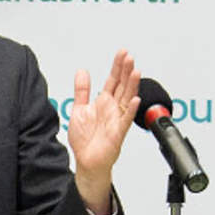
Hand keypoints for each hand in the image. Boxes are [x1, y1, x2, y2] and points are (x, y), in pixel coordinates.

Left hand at [67, 49, 140, 213]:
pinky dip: (131, 110)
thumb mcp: (78, 109)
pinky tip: (134, 100)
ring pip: (127, 99)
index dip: (117, 66)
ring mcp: (117, 120)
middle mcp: (112, 109)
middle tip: (130, 57)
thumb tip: (82, 72)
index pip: (113, 80)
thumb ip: (82, 90)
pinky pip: (126, 120)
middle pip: (123, 86)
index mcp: (103, 103)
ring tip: (135, 71)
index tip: (122, 53)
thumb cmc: (84, 140)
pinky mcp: (118, 132)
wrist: (86, 162)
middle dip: (126, 71)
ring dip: (132, 86)